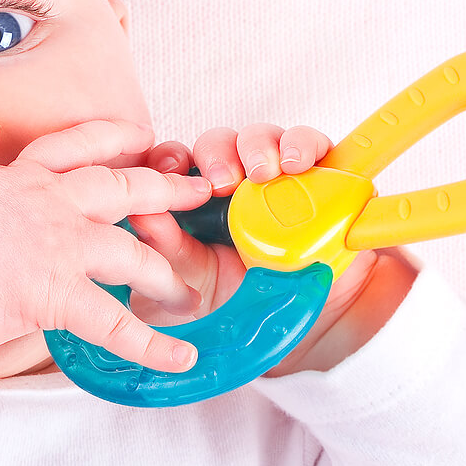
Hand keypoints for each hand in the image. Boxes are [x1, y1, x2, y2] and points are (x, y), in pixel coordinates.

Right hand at [0, 119, 216, 387]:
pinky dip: (153, 343)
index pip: (74, 147)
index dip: (114, 139)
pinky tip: (179, 355)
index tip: (141, 137)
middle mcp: (45, 203)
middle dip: (167, 188)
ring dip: (165, 273)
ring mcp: (56, 246)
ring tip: (186, 290)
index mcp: (16, 179)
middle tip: (198, 189)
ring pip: (133, 252)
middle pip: (122, 186)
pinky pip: (117, 323)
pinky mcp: (55, 294)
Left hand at [129, 123, 409, 374]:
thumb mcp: (195, 283)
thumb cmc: (240, 303)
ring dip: (256, 146)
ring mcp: (277, 178)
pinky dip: (301, 145)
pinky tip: (295, 163)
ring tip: (262, 172)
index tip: (168, 168)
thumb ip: (169, 251)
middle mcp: (236, 185)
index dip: (170, 156)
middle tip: (222, 180)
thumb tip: (145, 217)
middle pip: (218, 144)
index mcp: (198, 204)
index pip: (177, 163)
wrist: (298, 327)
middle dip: (216, 153)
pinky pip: (310, 146)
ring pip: (259, 138)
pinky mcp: (320, 177)